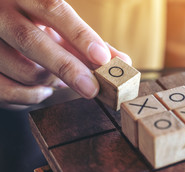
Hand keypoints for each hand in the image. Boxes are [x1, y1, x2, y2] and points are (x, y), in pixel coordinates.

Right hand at [0, 0, 130, 109]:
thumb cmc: (35, 26)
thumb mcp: (59, 28)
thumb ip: (88, 43)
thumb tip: (122, 62)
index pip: (53, 9)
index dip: (80, 35)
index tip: (102, 59)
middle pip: (31, 41)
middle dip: (67, 68)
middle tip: (92, 89)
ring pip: (22, 71)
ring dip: (49, 84)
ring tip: (56, 80)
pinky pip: (6, 92)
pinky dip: (30, 98)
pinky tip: (40, 91)